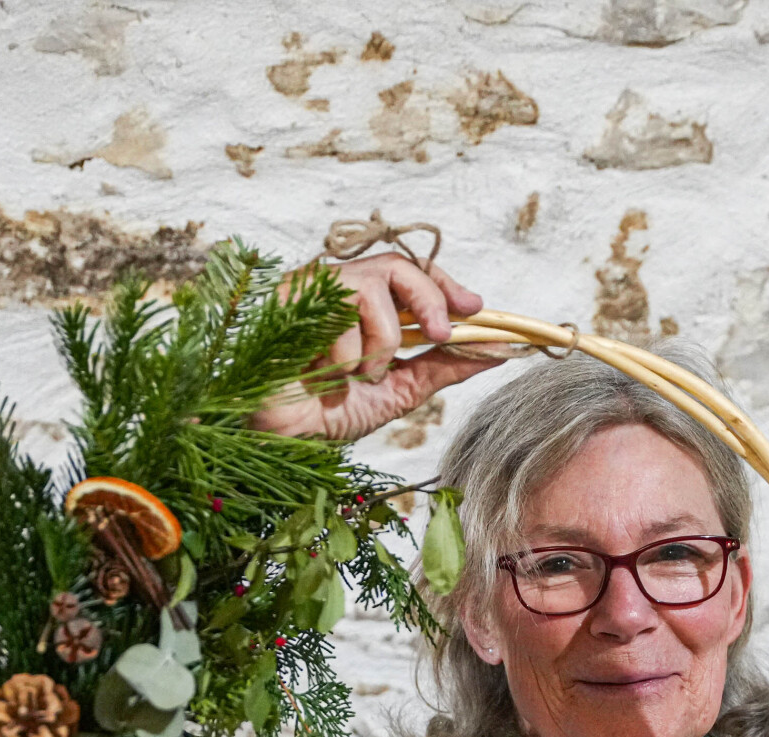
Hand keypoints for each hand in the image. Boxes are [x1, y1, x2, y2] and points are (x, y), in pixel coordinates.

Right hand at [249, 254, 503, 443]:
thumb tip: (496, 350)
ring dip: (376, 346)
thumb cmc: (322, 414)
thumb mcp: (397, 392)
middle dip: (428, 300)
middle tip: (440, 335)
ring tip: (353, 377)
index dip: (444, 287)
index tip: (475, 308)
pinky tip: (319, 375)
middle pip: (397, 266)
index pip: (410, 274)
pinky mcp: (287, 297)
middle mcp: (337, 291)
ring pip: (371, 291)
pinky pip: (339, 313)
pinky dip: (342, 356)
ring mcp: (310, 291)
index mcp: (364, 307)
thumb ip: (442, 367)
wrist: (271, 438)